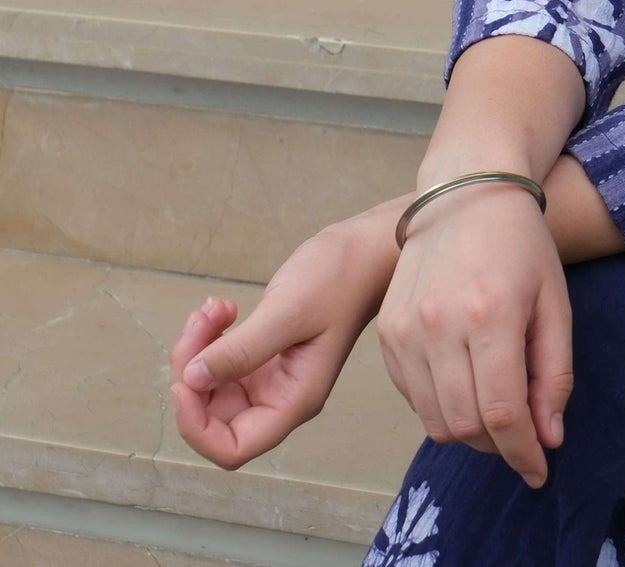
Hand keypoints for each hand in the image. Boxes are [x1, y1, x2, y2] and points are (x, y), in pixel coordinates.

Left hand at [170, 203, 399, 468]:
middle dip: (193, 372)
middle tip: (201, 322)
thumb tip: (192, 380)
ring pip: (211, 386)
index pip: (233, 447)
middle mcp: (280, 397)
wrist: (365, 250)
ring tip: (215, 307)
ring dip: (199, 349)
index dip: (198, 427)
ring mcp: (269, 377)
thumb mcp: (290, 311)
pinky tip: (223, 308)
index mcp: (294, 400)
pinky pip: (220, 360)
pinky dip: (209, 337)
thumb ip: (242, 350)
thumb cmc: (340, 279)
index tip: (186, 381)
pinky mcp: (262, 354)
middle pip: (214, 416)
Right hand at [375, 182, 571, 488]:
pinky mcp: (386, 331)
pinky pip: (411, 396)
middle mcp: (440, 324)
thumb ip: (554, 374)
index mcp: (490, 314)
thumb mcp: (555, 302)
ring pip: (434, 419)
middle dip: (498, 446)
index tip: (538, 470)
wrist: (466, 192)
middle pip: (465, 425)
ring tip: (494, 413)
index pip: (502, 414)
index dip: (523, 454)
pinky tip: (463, 386)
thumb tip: (547, 438)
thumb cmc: (520, 244)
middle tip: (520, 438)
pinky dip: (438, 407)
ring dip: (468, 432)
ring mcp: (406, 329)